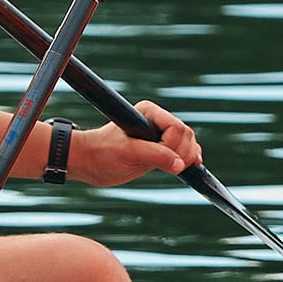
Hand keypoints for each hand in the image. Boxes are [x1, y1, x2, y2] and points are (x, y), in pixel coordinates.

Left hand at [69, 100, 203, 185]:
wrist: (91, 163)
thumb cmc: (104, 153)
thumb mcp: (129, 154)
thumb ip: (156, 156)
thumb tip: (180, 165)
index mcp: (149, 113)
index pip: (176, 127)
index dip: (173, 146)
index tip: (162, 160)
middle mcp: (157, 120)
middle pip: (185, 134)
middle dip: (183, 152)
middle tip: (173, 167)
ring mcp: (160, 134)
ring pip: (188, 141)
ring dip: (188, 155)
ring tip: (179, 168)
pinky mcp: (161, 147)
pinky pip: (184, 149)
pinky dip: (189, 157)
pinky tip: (191, 165)